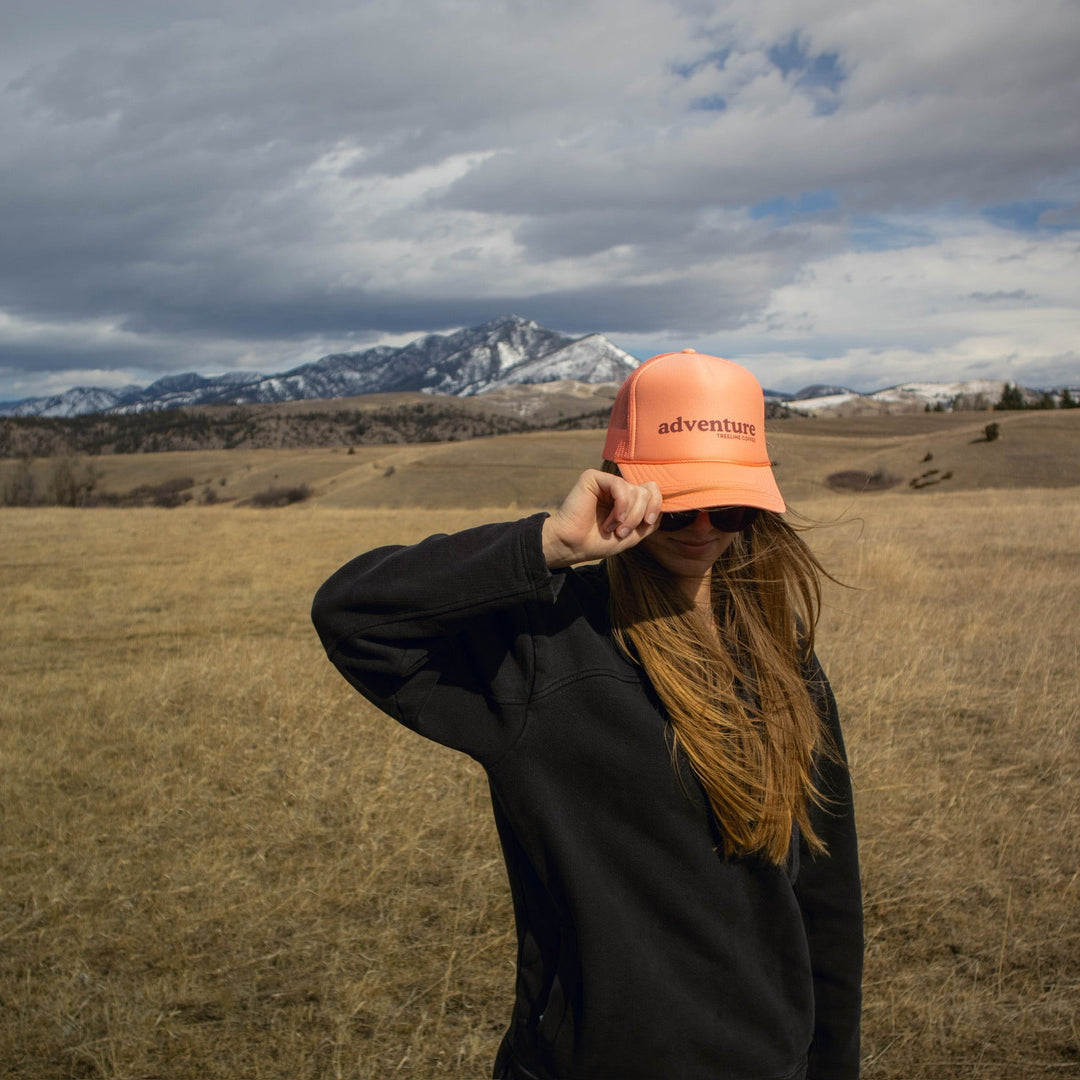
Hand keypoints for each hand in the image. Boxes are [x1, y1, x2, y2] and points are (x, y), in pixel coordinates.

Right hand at [542, 469, 662, 567]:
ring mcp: (606, 482)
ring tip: (613, 528)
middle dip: (639, 515)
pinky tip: (611, 520)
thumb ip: (650, 519)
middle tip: (623, 532)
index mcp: (627, 499)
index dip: (656, 506)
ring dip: (628, 515)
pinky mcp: (594, 478)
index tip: (647, 523)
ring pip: (635, 490)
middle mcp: (618, 488)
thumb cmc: (599, 542)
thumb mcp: (634, 534)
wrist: (574, 546)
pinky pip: (620, 486)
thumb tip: (664, 502)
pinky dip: (620, 506)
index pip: (653, 491)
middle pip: (646, 491)